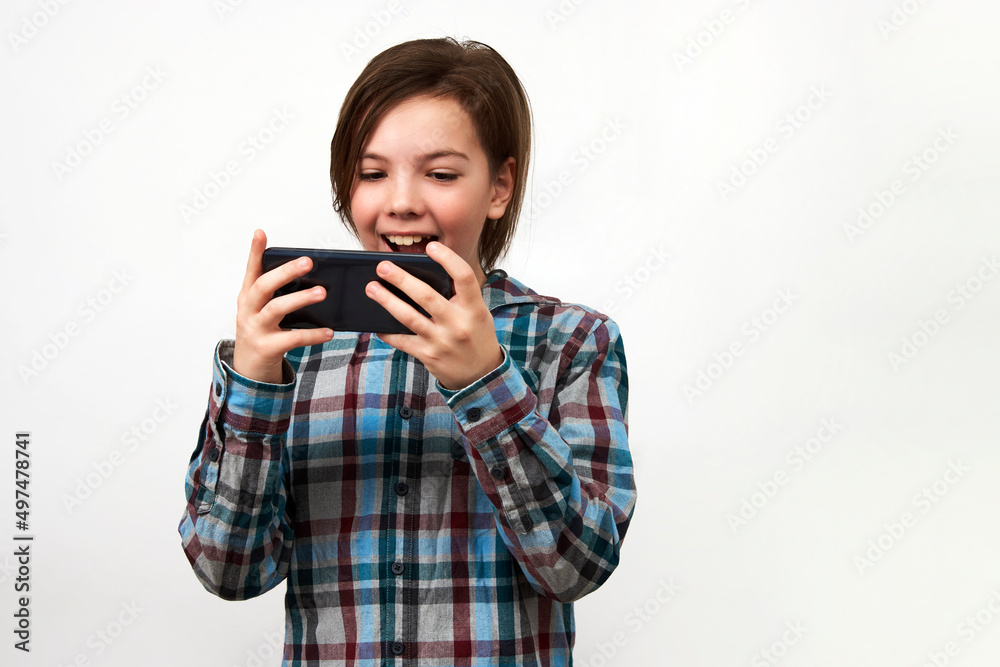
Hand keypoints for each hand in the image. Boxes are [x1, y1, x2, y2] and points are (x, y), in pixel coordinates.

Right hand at [232, 229, 333, 382]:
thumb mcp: (264, 311)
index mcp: (247, 297)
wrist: (249, 371)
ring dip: (300, 299)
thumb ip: (279, 294)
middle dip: (285, 272)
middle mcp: (248, 310)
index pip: (251, 271)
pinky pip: (292, 339)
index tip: (260, 233)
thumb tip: (312, 277)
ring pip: (276, 309)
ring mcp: (255, 329)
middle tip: (308, 261)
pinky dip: (312, 335)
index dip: (254, 252)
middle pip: (264, 286)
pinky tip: (329, 331)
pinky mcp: (266, 348)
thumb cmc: (263, 333)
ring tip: (322, 292)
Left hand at [365, 241, 502, 389]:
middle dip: (401, 279)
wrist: (481, 375)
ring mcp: (442, 341)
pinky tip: (376, 324)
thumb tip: (425, 274)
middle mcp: (458, 324)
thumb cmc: (476, 337)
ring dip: (387, 300)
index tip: (431, 246)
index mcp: (474, 309)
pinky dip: (387, 332)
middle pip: (426, 296)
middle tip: (382, 266)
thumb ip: (459, 296)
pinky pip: (402, 341)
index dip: (448, 259)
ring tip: (371, 288)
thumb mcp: (477, 314)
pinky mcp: (428, 355)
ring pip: (409, 317)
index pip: (463, 277)